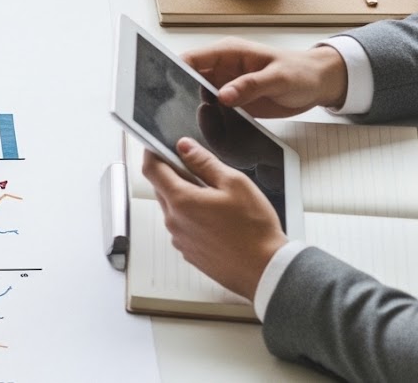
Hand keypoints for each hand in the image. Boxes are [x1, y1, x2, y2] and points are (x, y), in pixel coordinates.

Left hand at [143, 141, 286, 301]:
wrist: (265, 271)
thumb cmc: (254, 229)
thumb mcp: (234, 183)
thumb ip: (205, 162)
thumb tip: (185, 147)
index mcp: (181, 201)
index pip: (151, 169)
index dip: (152, 152)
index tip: (158, 146)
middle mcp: (174, 222)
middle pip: (161, 188)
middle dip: (174, 175)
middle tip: (199, 170)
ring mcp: (180, 240)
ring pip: (172, 209)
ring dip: (184, 198)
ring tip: (215, 199)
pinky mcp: (189, 253)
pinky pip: (182, 227)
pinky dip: (192, 218)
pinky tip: (216, 220)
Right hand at [182, 40, 349, 117]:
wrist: (319, 84)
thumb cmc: (301, 72)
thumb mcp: (278, 78)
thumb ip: (251, 85)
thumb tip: (223, 95)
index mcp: (229, 53)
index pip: (192, 58)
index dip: (173, 69)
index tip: (161, 86)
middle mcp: (223, 69)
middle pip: (188, 78)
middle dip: (177, 92)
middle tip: (168, 111)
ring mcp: (227, 86)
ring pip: (198, 96)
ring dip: (191, 107)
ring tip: (182, 123)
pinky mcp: (234, 102)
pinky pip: (214, 109)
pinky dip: (208, 118)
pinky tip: (203, 129)